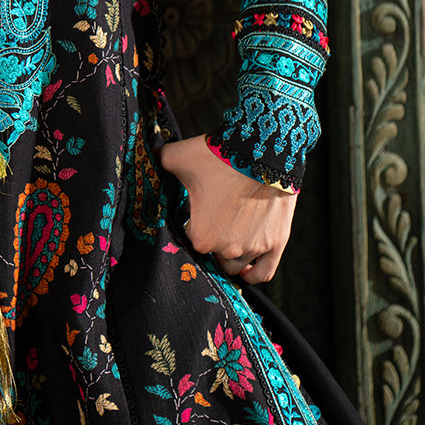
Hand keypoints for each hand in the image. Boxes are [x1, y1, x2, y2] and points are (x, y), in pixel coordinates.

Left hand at [158, 134, 296, 284]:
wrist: (261, 151)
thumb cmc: (218, 156)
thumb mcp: (177, 156)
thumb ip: (158, 161)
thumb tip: (148, 158)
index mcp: (201, 236)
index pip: (191, 240)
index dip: (192, 225)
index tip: (195, 213)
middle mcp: (227, 249)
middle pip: (214, 256)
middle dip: (212, 240)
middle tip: (213, 219)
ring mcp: (253, 248)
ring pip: (237, 265)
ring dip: (230, 256)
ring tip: (228, 237)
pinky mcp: (276, 244)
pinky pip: (263, 273)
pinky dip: (253, 273)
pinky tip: (246, 269)